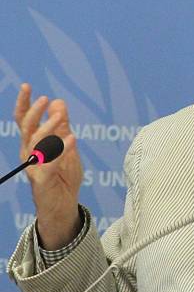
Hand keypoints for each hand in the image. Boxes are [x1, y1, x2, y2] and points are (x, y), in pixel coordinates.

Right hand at [14, 83, 83, 249]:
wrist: (64, 206)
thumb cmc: (63, 175)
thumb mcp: (66, 146)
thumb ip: (62, 126)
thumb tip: (58, 102)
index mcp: (33, 144)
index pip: (24, 121)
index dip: (24, 104)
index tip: (27, 86)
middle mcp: (29, 154)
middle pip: (26, 129)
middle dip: (34, 113)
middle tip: (46, 99)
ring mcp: (35, 168)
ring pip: (36, 144)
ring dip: (48, 128)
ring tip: (61, 116)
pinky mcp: (43, 180)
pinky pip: (51, 163)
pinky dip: (61, 150)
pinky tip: (72, 139)